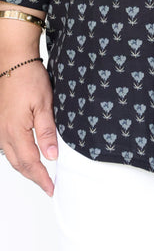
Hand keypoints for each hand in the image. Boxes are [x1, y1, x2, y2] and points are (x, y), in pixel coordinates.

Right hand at [0, 61, 57, 195]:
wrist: (14, 62)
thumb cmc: (29, 79)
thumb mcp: (45, 104)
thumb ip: (47, 132)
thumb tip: (52, 156)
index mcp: (15, 131)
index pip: (30, 163)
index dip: (41, 178)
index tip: (52, 188)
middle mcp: (3, 134)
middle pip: (19, 164)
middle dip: (34, 177)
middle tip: (49, 186)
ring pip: (11, 157)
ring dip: (26, 169)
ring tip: (41, 175)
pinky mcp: (0, 123)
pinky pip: (8, 148)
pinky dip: (19, 157)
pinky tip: (28, 157)